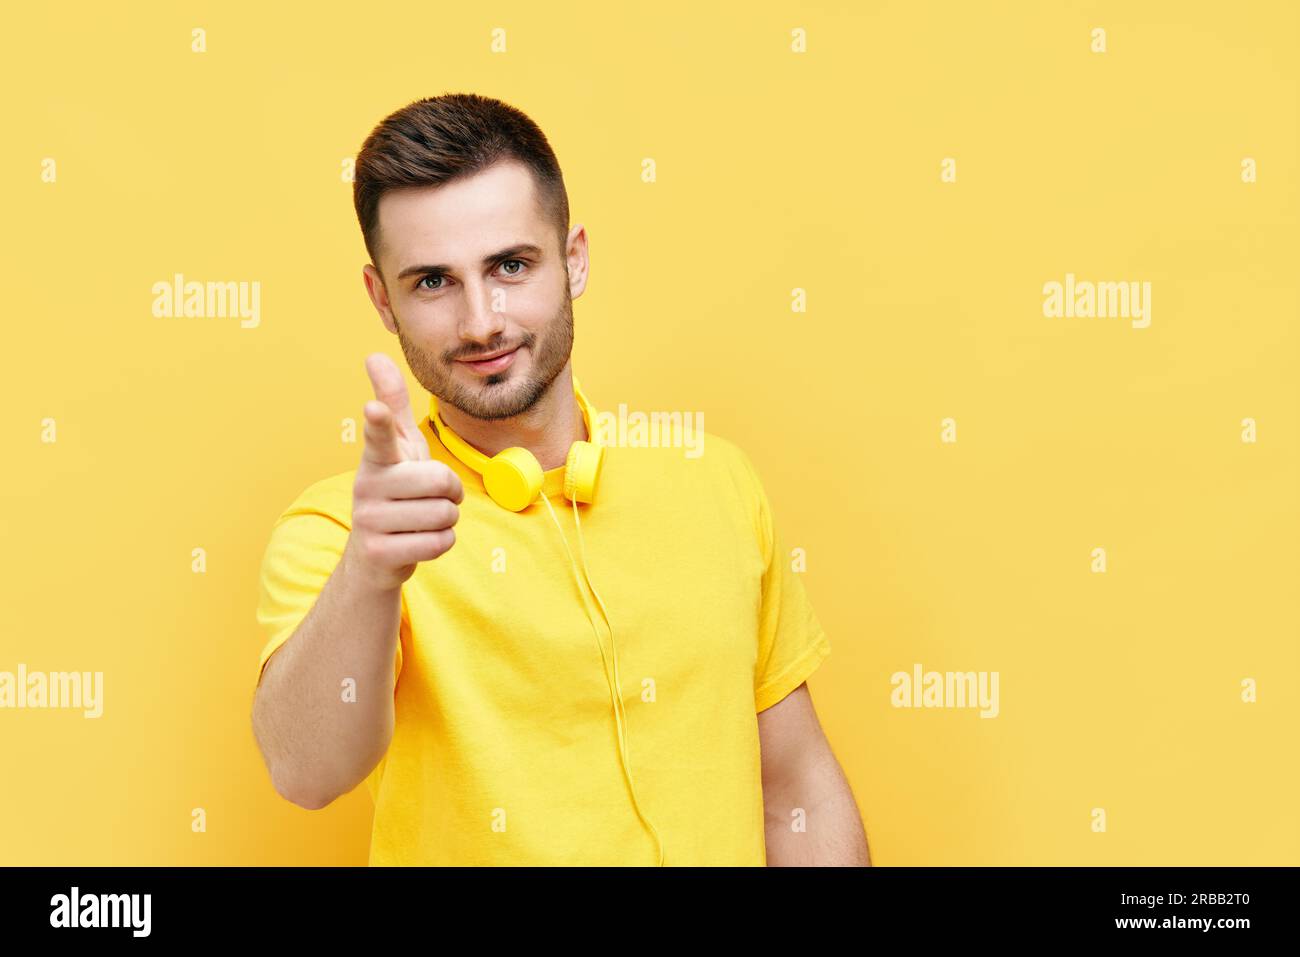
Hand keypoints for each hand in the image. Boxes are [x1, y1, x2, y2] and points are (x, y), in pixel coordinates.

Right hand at [345, 353, 463, 590]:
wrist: (374, 554)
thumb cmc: (394, 490)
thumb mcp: (398, 447)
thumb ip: (392, 404)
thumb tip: (375, 355)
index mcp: (377, 459)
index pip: (379, 436)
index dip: (379, 421)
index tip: (372, 408)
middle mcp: (367, 486)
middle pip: (440, 481)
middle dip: (450, 492)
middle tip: (431, 497)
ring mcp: (370, 521)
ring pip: (445, 514)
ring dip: (446, 519)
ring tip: (421, 520)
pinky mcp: (380, 553)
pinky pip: (440, 543)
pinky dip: (440, 543)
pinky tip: (418, 541)